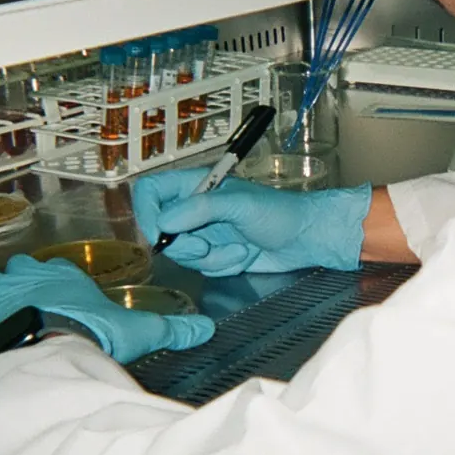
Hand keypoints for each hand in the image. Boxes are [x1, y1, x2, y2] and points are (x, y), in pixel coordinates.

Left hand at [0, 255, 214, 362]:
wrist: (51, 353)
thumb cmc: (95, 334)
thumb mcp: (139, 330)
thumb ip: (170, 328)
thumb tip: (206, 327)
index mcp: (62, 274)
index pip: (50, 269)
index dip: (51, 283)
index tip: (55, 299)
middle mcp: (25, 277)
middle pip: (15, 275)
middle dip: (19, 290)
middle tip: (30, 314)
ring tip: (8, 330)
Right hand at [132, 168, 372, 277]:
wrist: (306, 239)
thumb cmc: (280, 212)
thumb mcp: (241, 205)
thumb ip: (202, 208)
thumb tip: (165, 221)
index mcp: (196, 186)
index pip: (151, 192)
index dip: (147, 214)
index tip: (161, 234)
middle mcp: (194, 209)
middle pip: (161, 231)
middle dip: (184, 246)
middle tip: (205, 247)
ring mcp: (203, 234)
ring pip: (182, 255)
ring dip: (211, 258)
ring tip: (241, 248)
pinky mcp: (215, 256)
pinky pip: (201, 269)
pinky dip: (223, 266)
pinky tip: (244, 256)